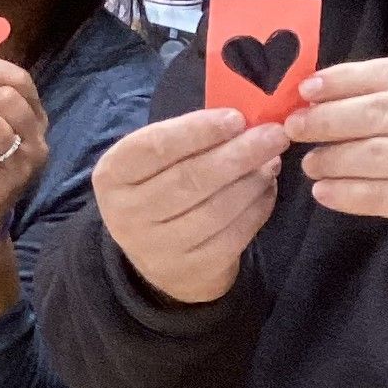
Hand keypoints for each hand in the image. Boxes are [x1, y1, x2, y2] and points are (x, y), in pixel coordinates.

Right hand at [93, 110, 287, 304]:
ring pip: (216, 210)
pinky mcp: (191, 270)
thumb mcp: (158, 161)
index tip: (237, 118)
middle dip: (239, 153)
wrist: (158, 254)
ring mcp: (157, 248)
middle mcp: (127, 214)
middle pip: (190, 179)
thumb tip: (246, 119)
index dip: (198, 130)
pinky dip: (257, 208)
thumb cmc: (161, 187)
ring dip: (252, 181)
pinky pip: (233, 236)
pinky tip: (267, 188)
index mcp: (113, 175)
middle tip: (274, 135)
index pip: (155, 146)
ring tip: (272, 160)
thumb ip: (190, 137)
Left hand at [284, 55, 387, 267]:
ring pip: (375, 153)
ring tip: (309, 163)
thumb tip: (322, 92)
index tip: (306, 90)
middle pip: (378, 112)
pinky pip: (381, 194)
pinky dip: (346, 193)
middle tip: (295, 127)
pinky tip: (324, 192)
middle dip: (328, 119)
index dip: (343, 80)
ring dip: (332, 158)